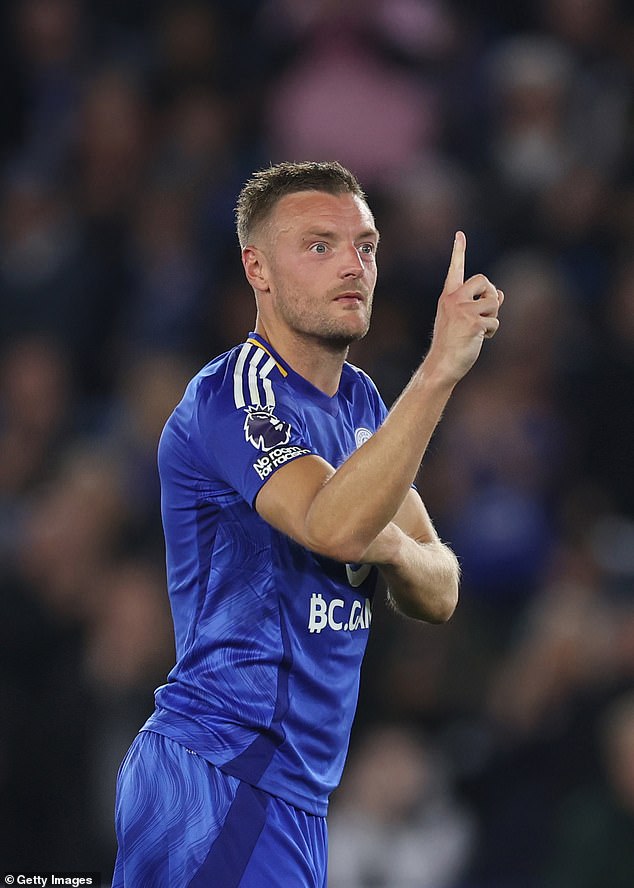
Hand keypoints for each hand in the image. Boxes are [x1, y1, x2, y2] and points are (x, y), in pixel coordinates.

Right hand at [424, 232, 502, 386]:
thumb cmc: (452, 343)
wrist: (442, 363)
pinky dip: (491, 331)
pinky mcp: (474, 322)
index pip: (455, 269)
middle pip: (484, 281)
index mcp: (448, 297)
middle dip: (490, 294)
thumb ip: (479, 304)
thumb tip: (500, 293)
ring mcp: (463, 310)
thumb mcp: (462, 319)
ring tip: (479, 329)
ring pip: (494, 302)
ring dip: (492, 316)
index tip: (460, 234)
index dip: (458, 251)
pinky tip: (479, 339)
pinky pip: (494, 320)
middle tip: (484, 311)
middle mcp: (454, 299)